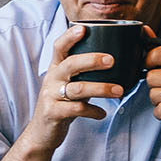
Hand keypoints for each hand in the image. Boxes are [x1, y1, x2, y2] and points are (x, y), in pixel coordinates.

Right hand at [27, 23, 126, 141]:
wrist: (41, 132)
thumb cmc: (62, 104)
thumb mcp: (69, 85)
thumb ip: (84, 74)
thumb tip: (116, 61)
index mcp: (56, 68)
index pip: (59, 47)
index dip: (70, 37)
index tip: (84, 28)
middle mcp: (52, 79)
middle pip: (70, 64)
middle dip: (92, 60)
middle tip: (112, 60)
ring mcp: (51, 96)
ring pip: (77, 89)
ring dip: (101, 88)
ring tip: (119, 91)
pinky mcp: (53, 113)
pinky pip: (76, 110)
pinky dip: (93, 111)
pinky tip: (102, 113)